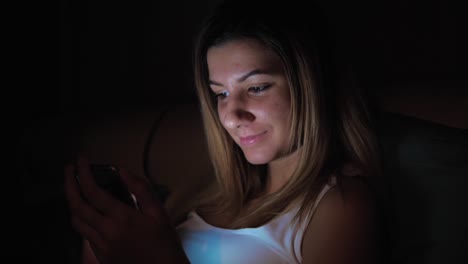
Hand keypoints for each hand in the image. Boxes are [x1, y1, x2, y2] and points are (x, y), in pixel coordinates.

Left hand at [64, 157, 188, 263]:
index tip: (81, 159)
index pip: (93, 191)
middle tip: (69, 169)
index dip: (83, 172)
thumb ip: (141, 190)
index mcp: (122, 218)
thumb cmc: (164, 243)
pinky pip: (84, 233)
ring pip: (76, 221)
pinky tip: (88, 211)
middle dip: (69, 183)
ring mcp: (100, 245)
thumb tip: (123, 171)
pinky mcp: (100, 255)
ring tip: (75, 188)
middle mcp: (106, 232)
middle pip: (77, 205)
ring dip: (71, 201)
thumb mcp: (159, 213)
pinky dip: (81, 218)